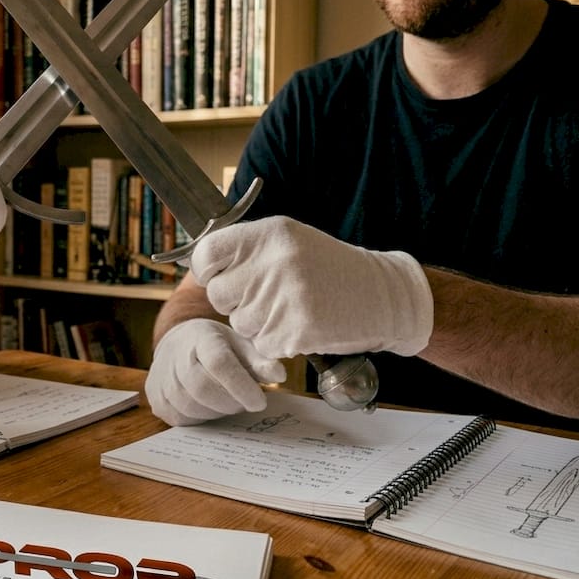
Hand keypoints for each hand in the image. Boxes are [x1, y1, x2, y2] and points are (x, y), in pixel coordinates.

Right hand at [145, 319, 286, 425]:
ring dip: (218, 411)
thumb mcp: (241, 345)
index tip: (260, 402)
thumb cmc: (217, 346)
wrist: (178, 345)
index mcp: (200, 338)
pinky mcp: (157, 399)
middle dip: (231, 402)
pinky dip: (202, 417)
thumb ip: (259, 360)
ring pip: (193, 407)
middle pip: (204, 389)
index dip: (241, 386)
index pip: (219, 363)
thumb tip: (278, 375)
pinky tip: (210, 406)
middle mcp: (175, 357)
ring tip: (228, 401)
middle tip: (245, 401)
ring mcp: (161, 379)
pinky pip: (182, 419)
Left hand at [192, 215, 432, 358]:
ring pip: (240, 323)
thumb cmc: (329, 269)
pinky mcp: (296, 330)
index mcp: (269, 234)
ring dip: (260, 324)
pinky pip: (263, 344)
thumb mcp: (289, 242)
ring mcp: (285, 297)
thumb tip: (197, 263)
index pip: (207, 253)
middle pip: (219, 294)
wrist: (382, 296)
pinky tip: (302, 326)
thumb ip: (246, 250)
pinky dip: (278, 342)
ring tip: (292, 308)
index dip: (208, 270)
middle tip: (270, 296)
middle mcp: (274, 262)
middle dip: (237, 301)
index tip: (220, 276)